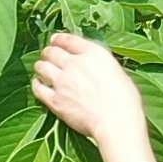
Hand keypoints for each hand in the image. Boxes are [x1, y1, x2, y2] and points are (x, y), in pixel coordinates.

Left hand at [32, 31, 145, 147]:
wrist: (117, 122)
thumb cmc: (126, 100)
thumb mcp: (117, 71)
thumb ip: (100, 65)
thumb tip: (93, 67)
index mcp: (94, 53)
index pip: (68, 39)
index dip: (58, 39)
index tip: (54, 40)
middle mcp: (75, 63)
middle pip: (51, 51)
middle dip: (48, 53)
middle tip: (47, 57)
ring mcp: (63, 82)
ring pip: (41, 67)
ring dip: (40, 67)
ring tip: (41, 70)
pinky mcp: (55, 100)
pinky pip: (38, 88)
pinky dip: (37, 84)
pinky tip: (38, 84)